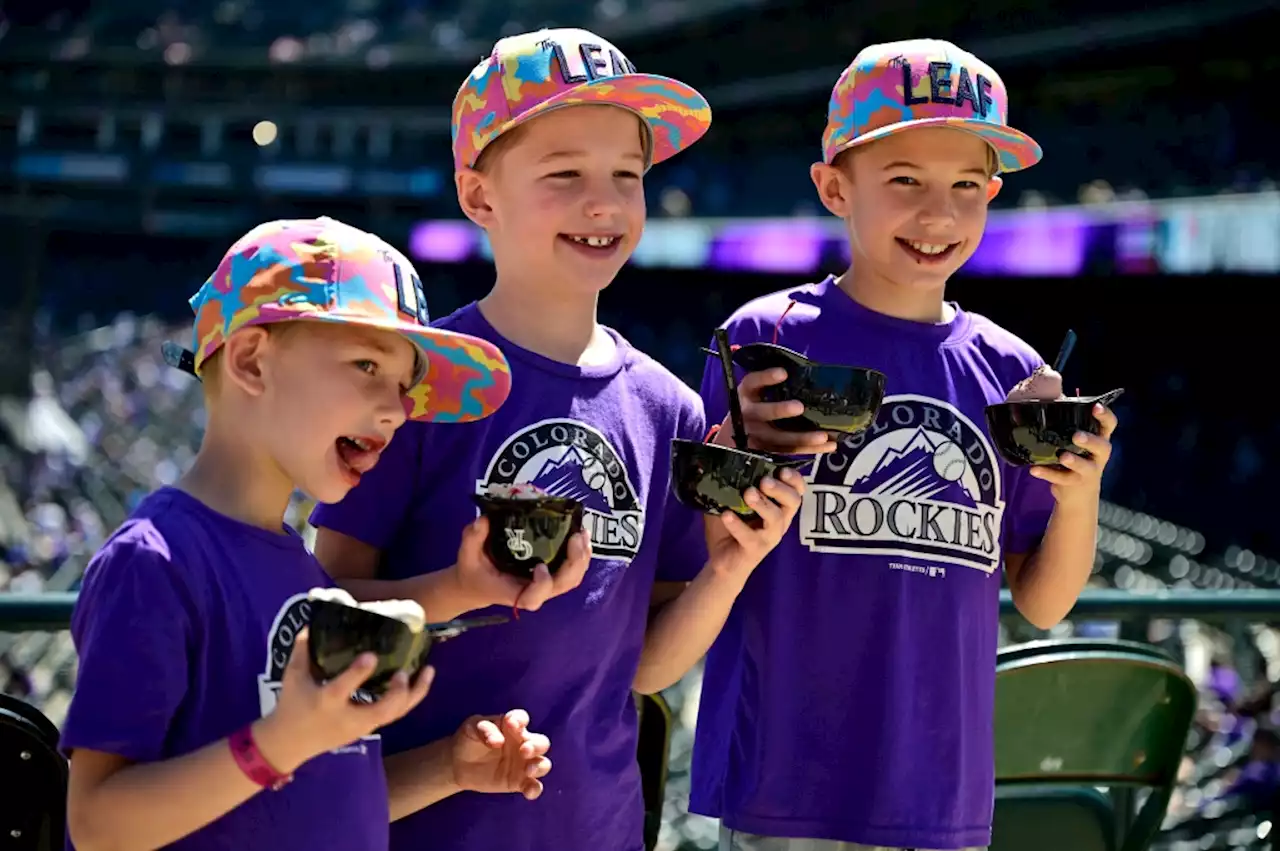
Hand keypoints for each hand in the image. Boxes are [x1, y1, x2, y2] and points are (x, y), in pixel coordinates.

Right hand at [255, 628, 434, 772]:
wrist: (289, 744)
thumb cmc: (291, 706)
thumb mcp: (293, 676)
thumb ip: (303, 649)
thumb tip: (310, 623)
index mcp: (327, 700)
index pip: (345, 687)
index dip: (358, 672)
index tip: (371, 655)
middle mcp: (348, 716)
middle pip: (382, 710)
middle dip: (398, 692)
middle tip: (405, 672)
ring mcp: (361, 725)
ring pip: (395, 714)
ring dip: (414, 694)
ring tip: (429, 671)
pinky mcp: (368, 727)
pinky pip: (393, 714)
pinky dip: (408, 698)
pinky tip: (419, 681)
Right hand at [450, 516, 591, 612]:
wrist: (476, 584)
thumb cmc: (473, 572)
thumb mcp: (466, 555)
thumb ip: (472, 538)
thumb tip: (485, 520)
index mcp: (513, 592)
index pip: (533, 597)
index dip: (542, 585)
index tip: (539, 566)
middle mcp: (534, 591)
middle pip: (562, 585)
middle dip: (575, 563)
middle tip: (576, 537)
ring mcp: (545, 585)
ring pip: (571, 579)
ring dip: (581, 557)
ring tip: (582, 533)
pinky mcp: (550, 575)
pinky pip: (570, 570)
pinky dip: (579, 555)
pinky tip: (580, 536)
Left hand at [451, 710, 551, 799]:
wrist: (458, 765)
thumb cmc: (468, 740)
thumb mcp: (471, 728)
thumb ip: (484, 730)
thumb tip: (498, 741)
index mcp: (511, 726)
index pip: (522, 718)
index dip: (520, 720)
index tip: (511, 724)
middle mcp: (522, 743)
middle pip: (541, 742)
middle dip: (536, 746)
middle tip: (524, 751)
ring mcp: (522, 764)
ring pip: (542, 764)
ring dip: (540, 766)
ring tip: (528, 770)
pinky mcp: (518, 782)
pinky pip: (533, 786)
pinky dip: (534, 789)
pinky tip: (528, 792)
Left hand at [704, 467, 805, 583]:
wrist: (723, 563)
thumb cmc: (732, 526)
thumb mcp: (733, 499)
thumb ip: (733, 480)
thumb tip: (723, 450)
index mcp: (779, 507)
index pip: (798, 490)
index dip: (794, 479)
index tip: (782, 470)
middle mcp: (780, 521)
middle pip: (793, 501)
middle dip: (780, 488)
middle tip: (764, 481)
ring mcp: (769, 537)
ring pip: (775, 519)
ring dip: (763, 504)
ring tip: (748, 493)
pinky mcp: (754, 550)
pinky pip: (749, 537)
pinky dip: (737, 525)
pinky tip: (726, 515)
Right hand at [712, 369, 838, 455]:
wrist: (735, 434)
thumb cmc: (755, 405)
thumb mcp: (757, 392)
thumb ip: (773, 385)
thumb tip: (808, 372)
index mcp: (746, 395)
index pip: (752, 383)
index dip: (765, 378)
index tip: (783, 373)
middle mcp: (747, 415)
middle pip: (762, 413)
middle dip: (780, 410)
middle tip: (799, 407)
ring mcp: (756, 435)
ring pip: (778, 439)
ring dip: (802, 438)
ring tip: (823, 436)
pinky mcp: (766, 451)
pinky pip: (788, 451)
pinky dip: (810, 449)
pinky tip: (829, 445)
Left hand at [1030, 403, 1118, 508]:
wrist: (1077, 494)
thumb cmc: (1076, 457)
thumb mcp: (1074, 440)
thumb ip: (1067, 421)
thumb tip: (1051, 394)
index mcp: (1100, 439)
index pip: (1109, 425)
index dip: (1105, 416)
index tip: (1096, 407)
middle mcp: (1099, 455)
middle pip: (1103, 446)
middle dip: (1091, 440)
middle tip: (1077, 436)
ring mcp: (1089, 471)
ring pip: (1086, 466)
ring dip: (1074, 461)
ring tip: (1063, 456)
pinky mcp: (1075, 483)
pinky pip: (1062, 479)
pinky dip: (1047, 473)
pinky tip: (1034, 469)